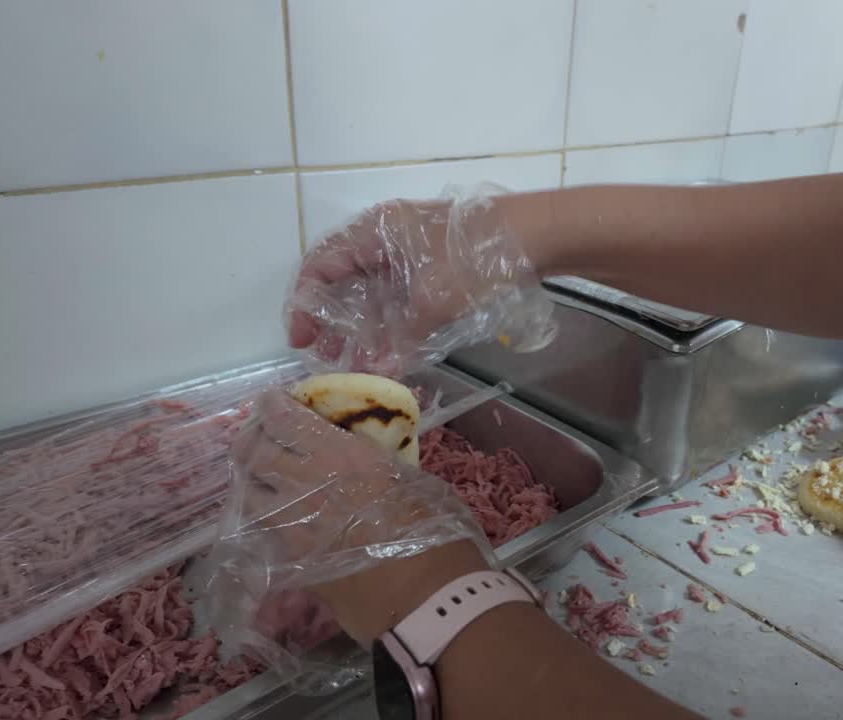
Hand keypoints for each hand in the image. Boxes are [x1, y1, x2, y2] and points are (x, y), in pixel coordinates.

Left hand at [220, 388, 490, 646]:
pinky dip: (263, 520)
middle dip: (250, 439)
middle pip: (252, 453)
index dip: (271, 406)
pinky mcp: (289, 563)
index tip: (272, 401)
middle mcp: (303, 484)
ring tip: (261, 477)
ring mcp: (290, 527)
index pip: (282, 419)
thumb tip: (365, 459)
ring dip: (251, 481)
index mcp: (337, 454)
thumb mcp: (412, 477)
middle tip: (258, 436)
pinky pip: (262, 533)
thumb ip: (377, 462)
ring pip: (248, 494)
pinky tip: (276, 519)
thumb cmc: (435, 529)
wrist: (426, 597)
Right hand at [285, 185, 555, 376]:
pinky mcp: (437, 266)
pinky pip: (402, 297)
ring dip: (366, 329)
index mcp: (374, 232)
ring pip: (375, 293)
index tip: (303, 341)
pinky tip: (395, 352)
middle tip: (330, 361)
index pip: (319, 264)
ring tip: (362, 366)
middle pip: (344, 281)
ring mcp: (412, 251)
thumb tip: (376, 377)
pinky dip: (393, 324)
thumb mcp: (434, 302)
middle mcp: (386, 237)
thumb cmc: (476, 257)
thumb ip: (401, 341)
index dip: (304, 304)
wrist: (538, 234)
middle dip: (335, 324)